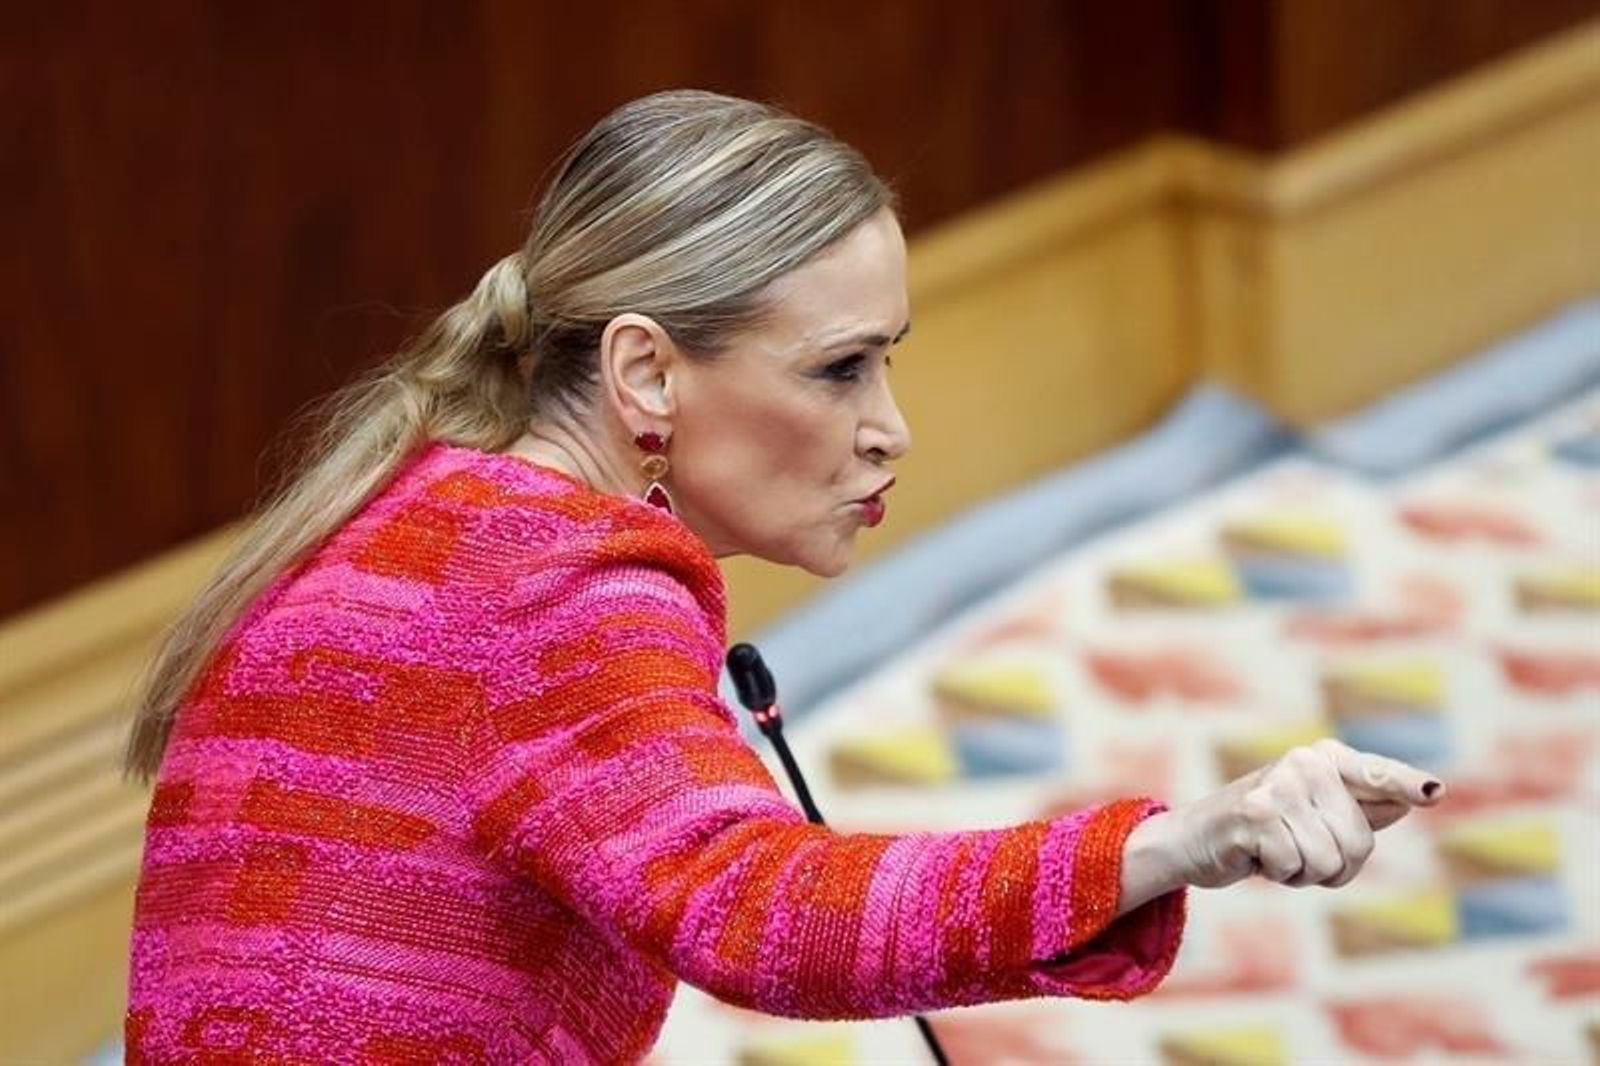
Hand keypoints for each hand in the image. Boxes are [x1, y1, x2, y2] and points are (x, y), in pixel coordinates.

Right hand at [1119, 740, 1444, 911]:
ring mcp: (1278, 785)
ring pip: (1329, 861)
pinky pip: (1295, 867)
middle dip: (1334, 865)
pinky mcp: (1254, 812)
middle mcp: (1303, 762)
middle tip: (1296, 851)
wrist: (1194, 839)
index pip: (1375, 775)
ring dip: (1304, 873)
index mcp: (1324, 759)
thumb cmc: (1263, 830)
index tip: (1433, 792)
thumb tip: (1417, 795)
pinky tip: (1256, 856)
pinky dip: (1279, 874)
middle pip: (1359, 842)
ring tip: (1276, 853)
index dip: (1405, 786)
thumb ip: (1363, 806)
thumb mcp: (1314, 815)